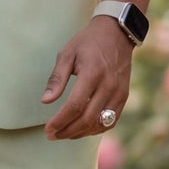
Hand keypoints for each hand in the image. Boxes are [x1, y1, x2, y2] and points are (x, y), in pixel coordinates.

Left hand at [41, 17, 132, 139]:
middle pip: (87, 119)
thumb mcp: (67, 54)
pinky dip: (95, 129)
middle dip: (67, 131)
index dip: (60, 121)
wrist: (116, 33)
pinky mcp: (123, 96)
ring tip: (64, 133)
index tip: (47, 129)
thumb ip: (57, 78)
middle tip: (52, 135)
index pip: (75, 105)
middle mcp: (108, 85)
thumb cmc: (88, 42)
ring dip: (80, 133)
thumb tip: (45, 101)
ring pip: (99, 124)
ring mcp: (119, 92)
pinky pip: (111, 121)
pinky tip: (81, 129)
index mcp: (92, 73)